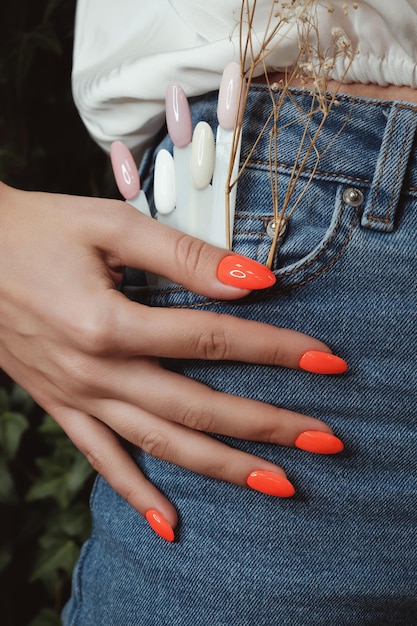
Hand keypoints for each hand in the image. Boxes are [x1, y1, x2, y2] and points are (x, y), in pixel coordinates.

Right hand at [0, 183, 345, 540]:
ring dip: (223, 467)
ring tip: (279, 485)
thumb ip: (183, 256)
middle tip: (326, 441)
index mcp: (108, 324)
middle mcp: (95, 372)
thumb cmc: (35, 231)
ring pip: (161, 444)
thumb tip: (252, 280)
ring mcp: (76, 397)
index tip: (326, 362)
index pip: (212, 340)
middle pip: (198, 407)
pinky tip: (171, 524)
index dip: (275, 349)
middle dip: (268, 426)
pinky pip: (101, 461)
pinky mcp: (60, 406)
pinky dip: (136, 495)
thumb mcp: (110, 227)